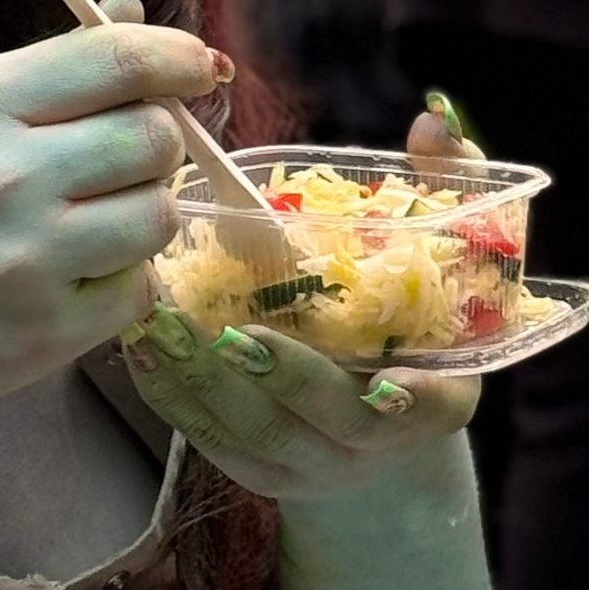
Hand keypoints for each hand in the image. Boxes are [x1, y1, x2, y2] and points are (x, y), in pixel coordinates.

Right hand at [0, 19, 222, 441]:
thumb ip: (48, 69)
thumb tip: (138, 12)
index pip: (119, 60)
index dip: (178, 59)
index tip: (199, 68)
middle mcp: (5, 177)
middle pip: (155, 137)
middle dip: (154, 145)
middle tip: (114, 165)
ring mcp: (30, 260)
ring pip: (160, 215)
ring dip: (140, 216)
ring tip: (83, 225)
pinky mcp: (51, 332)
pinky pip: (139, 288)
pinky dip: (118, 282)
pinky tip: (63, 281)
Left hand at [119, 80, 479, 502]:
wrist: (378, 420)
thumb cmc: (412, 313)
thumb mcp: (447, 255)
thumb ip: (447, 187)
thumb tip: (431, 121)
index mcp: (436, 396)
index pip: (431, 406)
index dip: (411, 399)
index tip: (384, 382)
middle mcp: (373, 441)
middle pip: (326, 420)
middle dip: (283, 378)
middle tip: (232, 331)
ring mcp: (308, 463)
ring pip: (253, 432)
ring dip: (205, 379)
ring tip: (164, 323)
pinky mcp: (253, 468)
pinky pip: (206, 435)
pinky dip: (171, 390)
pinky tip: (142, 342)